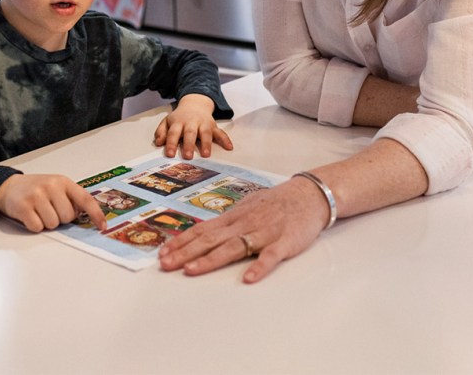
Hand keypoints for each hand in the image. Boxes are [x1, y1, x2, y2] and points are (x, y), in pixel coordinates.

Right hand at [0, 174, 105, 232]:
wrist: (8, 186)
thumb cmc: (36, 189)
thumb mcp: (56, 187)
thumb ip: (70, 198)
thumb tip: (85, 216)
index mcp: (63, 182)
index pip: (85, 199)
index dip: (96, 214)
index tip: (102, 227)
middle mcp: (51, 186)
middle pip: (67, 217)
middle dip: (60, 218)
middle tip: (49, 210)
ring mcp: (37, 195)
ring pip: (53, 224)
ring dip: (46, 223)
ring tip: (38, 212)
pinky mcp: (24, 207)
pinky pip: (38, 227)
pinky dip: (34, 226)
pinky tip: (30, 216)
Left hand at [153, 94, 232, 159]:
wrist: (195, 104)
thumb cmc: (180, 117)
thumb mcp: (167, 121)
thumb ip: (161, 132)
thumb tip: (158, 143)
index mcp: (178, 122)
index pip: (173, 133)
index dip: (171, 143)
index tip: (169, 154)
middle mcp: (191, 122)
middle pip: (190, 133)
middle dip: (189, 144)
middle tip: (188, 156)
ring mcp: (203, 124)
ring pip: (205, 133)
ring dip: (206, 143)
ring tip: (205, 154)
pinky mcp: (213, 126)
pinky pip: (220, 132)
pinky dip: (225, 139)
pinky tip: (229, 147)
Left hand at [158, 176, 326, 282]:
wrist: (309, 194)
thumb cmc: (276, 203)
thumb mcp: (247, 207)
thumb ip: (227, 222)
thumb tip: (202, 232)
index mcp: (234, 217)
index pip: (203, 230)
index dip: (182, 242)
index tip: (163, 254)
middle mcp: (244, 224)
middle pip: (211, 239)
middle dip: (186, 252)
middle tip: (165, 265)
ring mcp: (264, 232)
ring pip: (234, 247)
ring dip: (211, 259)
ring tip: (192, 270)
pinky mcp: (284, 242)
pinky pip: (271, 256)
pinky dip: (259, 266)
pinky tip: (248, 278)